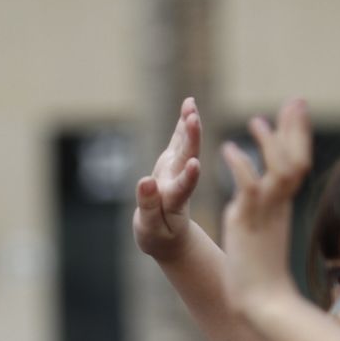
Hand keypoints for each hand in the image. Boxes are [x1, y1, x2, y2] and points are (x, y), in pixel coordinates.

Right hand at [133, 97, 202, 261]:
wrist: (170, 234)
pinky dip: (183, 124)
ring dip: (189, 126)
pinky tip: (189, 105)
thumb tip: (145, 181)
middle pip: (187, 159)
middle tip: (193, 119)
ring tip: (191, 105)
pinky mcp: (172, 163)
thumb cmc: (158, 235)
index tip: (193, 164)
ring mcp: (177, 171)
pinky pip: (179, 141)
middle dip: (191, 139)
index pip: (183, 189)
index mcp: (175, 202)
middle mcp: (178, 182)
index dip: (188, 177)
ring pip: (185, 147)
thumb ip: (149, 206)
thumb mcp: (150, 228)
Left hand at [221, 98, 311, 319]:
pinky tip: (228, 149)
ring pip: (278, 171)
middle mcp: (279, 206)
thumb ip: (263, 210)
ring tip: (255, 120)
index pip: (297, 163)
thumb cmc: (261, 273)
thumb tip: (261, 196)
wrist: (263, 301)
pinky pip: (248, 189)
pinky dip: (240, 167)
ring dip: (269, 144)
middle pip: (297, 159)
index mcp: (282, 206)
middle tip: (295, 100)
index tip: (297, 109)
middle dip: (296, 130)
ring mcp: (266, 214)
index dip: (298, 136)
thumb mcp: (263, 232)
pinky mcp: (248, 225)